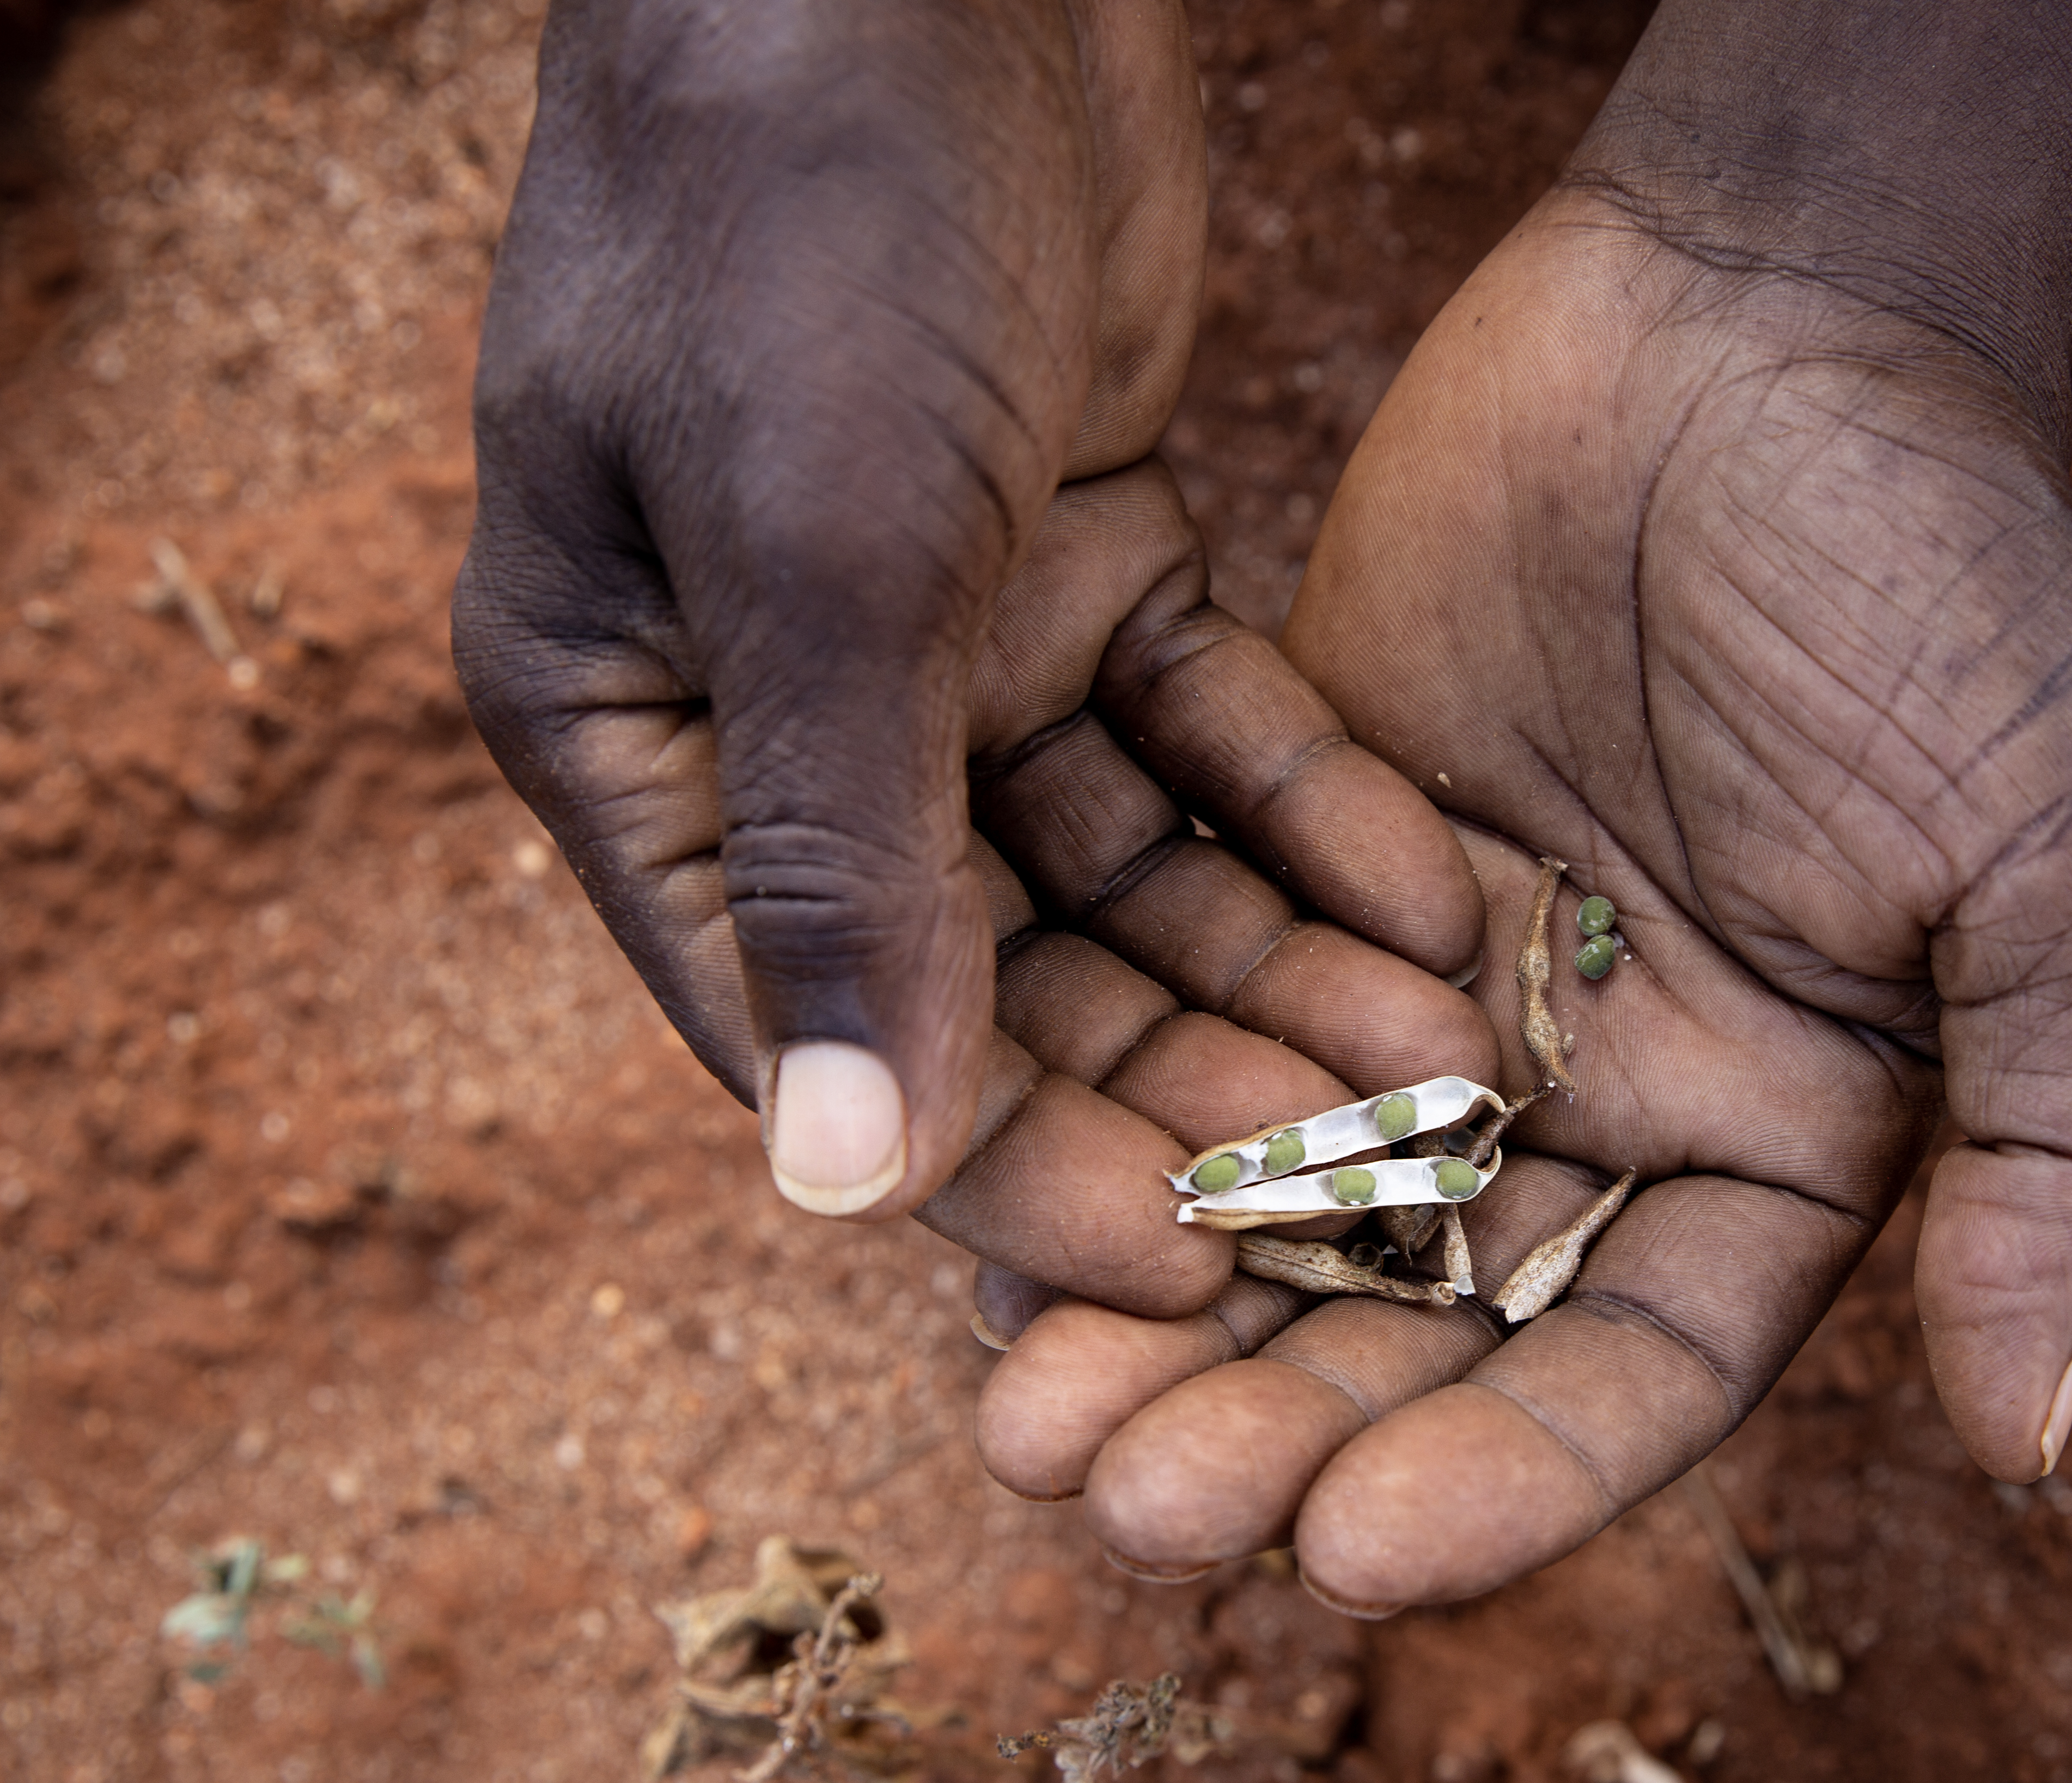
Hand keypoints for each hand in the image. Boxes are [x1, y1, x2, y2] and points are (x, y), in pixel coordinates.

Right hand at [450, 0, 1483, 1309]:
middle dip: (1166, 1089)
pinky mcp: (1085, 565)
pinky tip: (1429, 914)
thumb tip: (830, 1187)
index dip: (997, 1165)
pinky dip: (1304, 820)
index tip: (1176, 1275)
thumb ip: (840, 859)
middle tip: (1352, 1206)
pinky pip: (1206, 746)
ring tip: (1430, 1086)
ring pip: (1118, 881)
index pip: (818, 1023)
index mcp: (641, 740)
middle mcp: (785, 717)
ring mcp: (941, 645)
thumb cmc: (801, 218)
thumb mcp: (817, 551)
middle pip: (989, 976)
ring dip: (1267, 979)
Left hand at [975, 201, 2071, 1609]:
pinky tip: (990, 1209)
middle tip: (1120, 1509)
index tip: (1354, 1560)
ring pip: (1285, 1206)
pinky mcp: (1306, 866)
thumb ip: (2063, 1151)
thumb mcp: (2066, 871)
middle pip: (1427, 1325)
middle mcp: (1601, 1099)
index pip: (1635, 1369)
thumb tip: (2033, 1438)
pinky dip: (1111, 1119)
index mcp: (1779, 1140)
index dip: (1505, 1479)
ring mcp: (1443, 989)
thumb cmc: (1950, 583)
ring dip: (1161, 1319)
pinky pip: (1195, 1022)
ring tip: (1019, 1425)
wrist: (1763, 312)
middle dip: (1282, 1430)